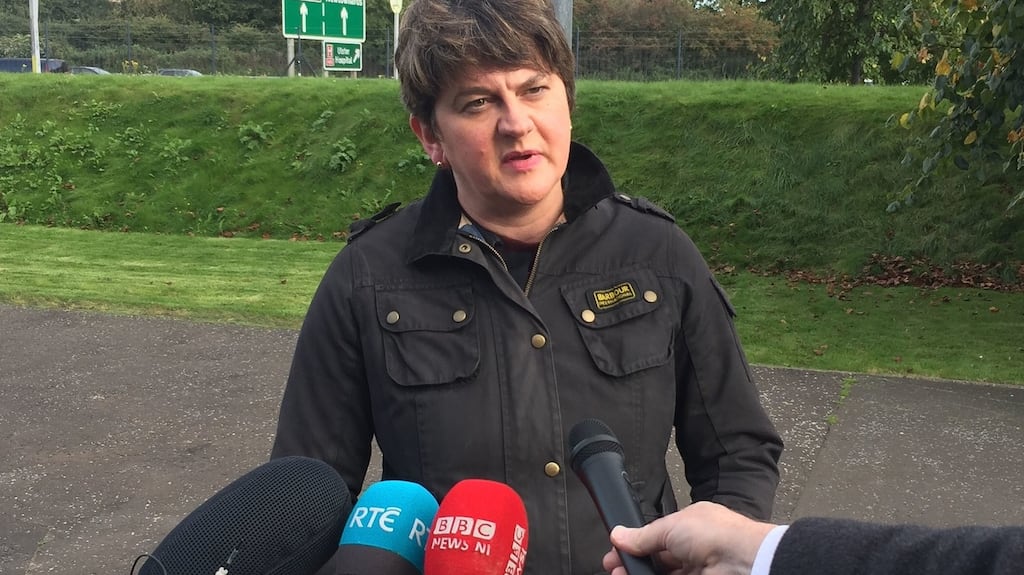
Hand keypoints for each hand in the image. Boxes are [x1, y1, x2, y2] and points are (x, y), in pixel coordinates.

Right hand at [602, 501, 775, 574]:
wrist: (742, 561)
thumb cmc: (717, 534)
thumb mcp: (670, 526)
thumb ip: (643, 535)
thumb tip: (620, 535)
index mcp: (690, 527)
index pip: (657, 537)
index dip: (636, 545)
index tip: (617, 551)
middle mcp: (694, 550)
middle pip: (657, 560)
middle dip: (633, 562)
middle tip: (614, 567)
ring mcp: (696, 571)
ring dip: (640, 574)